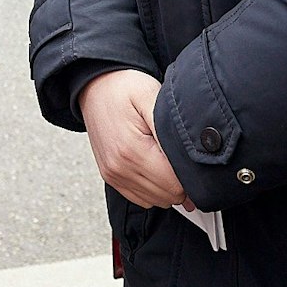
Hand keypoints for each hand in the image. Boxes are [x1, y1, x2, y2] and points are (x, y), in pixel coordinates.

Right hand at [79, 70, 187, 209]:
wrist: (95, 86)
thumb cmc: (124, 88)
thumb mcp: (152, 98)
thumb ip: (171, 131)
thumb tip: (192, 162)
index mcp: (131, 151)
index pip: (175, 185)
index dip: (190, 174)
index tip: (190, 154)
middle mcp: (118, 168)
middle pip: (168, 196)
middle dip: (181, 180)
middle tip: (180, 152)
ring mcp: (113, 175)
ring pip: (156, 201)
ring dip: (168, 185)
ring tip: (167, 157)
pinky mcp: (110, 177)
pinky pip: (141, 198)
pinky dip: (154, 188)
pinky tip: (156, 166)